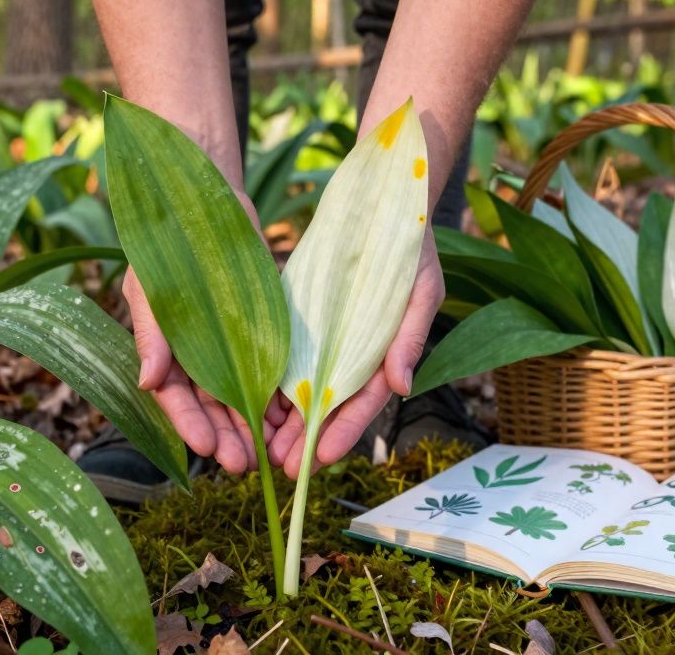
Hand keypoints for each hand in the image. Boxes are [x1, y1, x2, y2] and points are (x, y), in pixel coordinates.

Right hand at [124, 192, 281, 474]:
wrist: (207, 203)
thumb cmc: (166, 245)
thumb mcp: (151, 288)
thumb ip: (152, 335)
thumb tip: (147, 382)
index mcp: (167, 354)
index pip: (177, 400)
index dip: (191, 426)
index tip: (208, 450)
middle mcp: (200, 358)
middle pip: (214, 409)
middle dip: (229, 438)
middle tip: (245, 465)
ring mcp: (233, 347)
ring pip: (246, 396)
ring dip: (257, 426)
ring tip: (274, 452)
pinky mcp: (264, 331)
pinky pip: (274, 369)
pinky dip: (282, 393)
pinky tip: (295, 415)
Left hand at [268, 228, 444, 478]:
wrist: (382, 206)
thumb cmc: (410, 246)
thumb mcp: (422, 288)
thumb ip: (411, 336)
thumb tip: (402, 387)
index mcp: (385, 352)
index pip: (363, 400)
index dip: (344, 430)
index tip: (323, 457)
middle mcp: (353, 353)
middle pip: (328, 405)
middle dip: (307, 439)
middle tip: (284, 468)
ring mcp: (325, 340)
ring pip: (302, 389)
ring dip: (286, 423)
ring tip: (263, 451)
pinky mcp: (302, 322)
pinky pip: (283, 357)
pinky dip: (271, 385)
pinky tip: (252, 409)